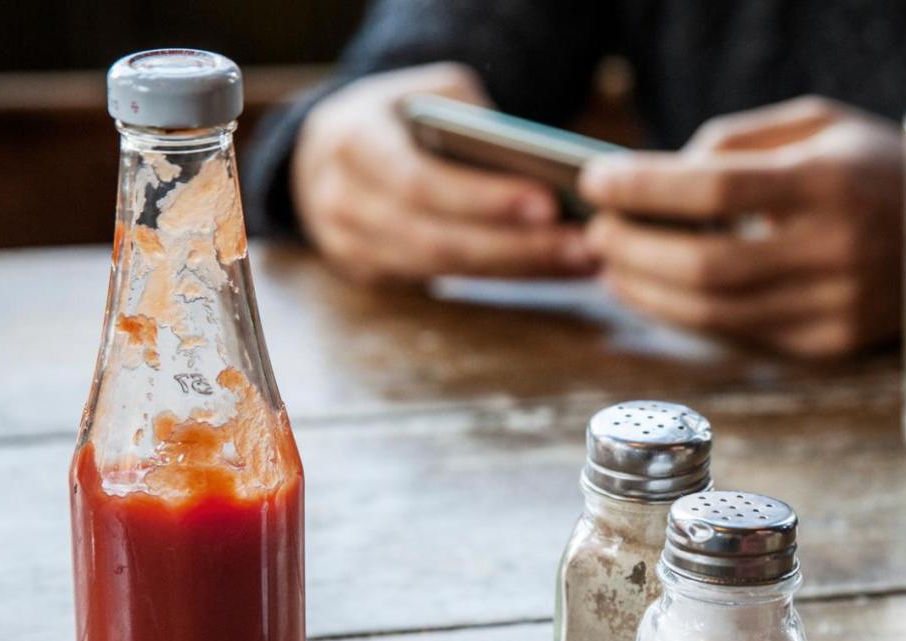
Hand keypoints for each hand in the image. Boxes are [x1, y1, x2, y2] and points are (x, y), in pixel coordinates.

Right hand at [291, 63, 593, 285]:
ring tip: (580, 259)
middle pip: (437, 241)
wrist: (324, 153)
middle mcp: (342, 203)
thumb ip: (468, 116)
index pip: (421, 182)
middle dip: (515, 246)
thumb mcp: (424, 92)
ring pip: (444, 271)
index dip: (484, 199)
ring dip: (517, 268)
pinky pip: (444, 284)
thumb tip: (535, 161)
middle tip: (582, 245)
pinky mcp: (371, 276)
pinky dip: (502, 276)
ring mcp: (351, 248)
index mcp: (352, 144)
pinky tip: (550, 266)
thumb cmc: (392, 117)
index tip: (548, 203)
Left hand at [580, 97, 903, 357]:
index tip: (596, 181)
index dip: (645, 188)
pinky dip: (685, 315)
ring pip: (715, 313)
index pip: (716, 189)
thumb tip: (657, 179)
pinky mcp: (829, 344)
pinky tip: (655, 293)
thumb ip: (735, 144)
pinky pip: (738, 336)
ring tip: (610, 267)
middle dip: (634, 251)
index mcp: (831, 181)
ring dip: (647, 292)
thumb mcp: (816, 124)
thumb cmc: (871, 166)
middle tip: (595, 233)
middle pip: (706, 264)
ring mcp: (835, 306)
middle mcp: (836, 250)